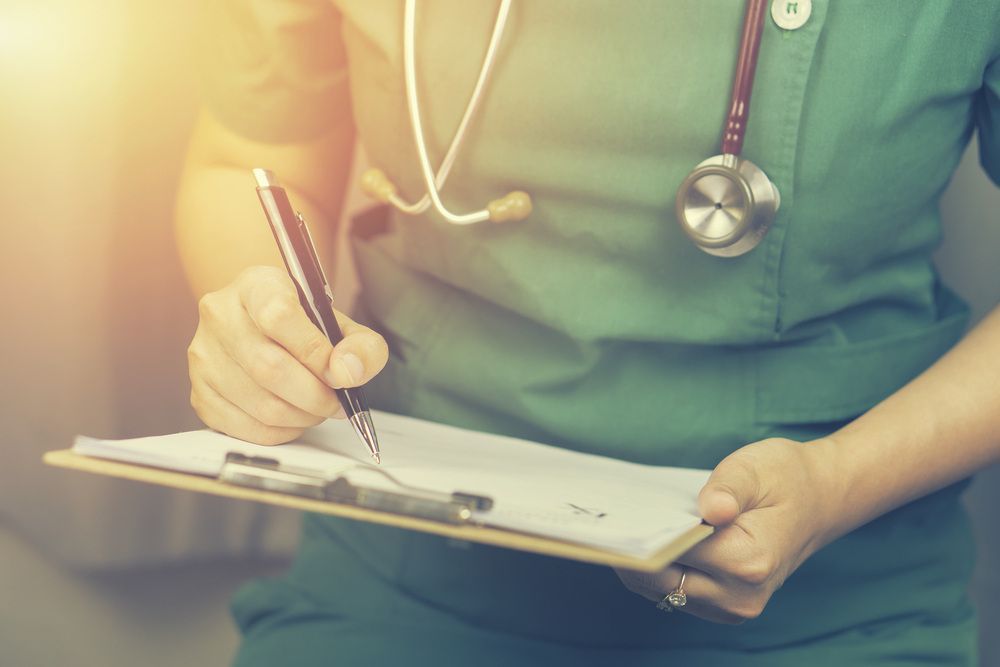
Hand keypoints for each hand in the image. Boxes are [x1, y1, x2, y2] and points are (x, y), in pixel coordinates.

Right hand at [187, 266, 388, 444]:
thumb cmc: (303, 327)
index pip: (279, 316)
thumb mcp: (341, 325)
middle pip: (270, 367)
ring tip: (317, 408)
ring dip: (301, 416)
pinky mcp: (199, 392)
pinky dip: (280, 432)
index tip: (339, 373)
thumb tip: (348, 373)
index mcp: (255, 285)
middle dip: (315, 395)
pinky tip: (292, 417)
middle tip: (336, 402)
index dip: (315, 353)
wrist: (263, 331)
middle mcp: (220, 315)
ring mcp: (203, 355)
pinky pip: (244, 427)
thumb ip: (362, 346)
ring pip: (260, 403)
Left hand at [616, 437, 842, 623]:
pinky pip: (675, 592)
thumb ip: (727, 489)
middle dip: (635, 551)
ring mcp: (732, 607)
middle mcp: (740, 596)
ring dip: (643, 561)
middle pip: (661, 580)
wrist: (821, 500)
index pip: (675, 553)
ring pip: (662, 590)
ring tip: (627, 525)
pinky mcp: (724, 607)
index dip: (645, 533)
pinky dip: (659, 568)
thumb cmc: (785, 478)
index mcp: (749, 561)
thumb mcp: (756, 468)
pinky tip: (651, 538)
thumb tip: (709, 510)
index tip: (617, 514)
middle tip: (609, 518)